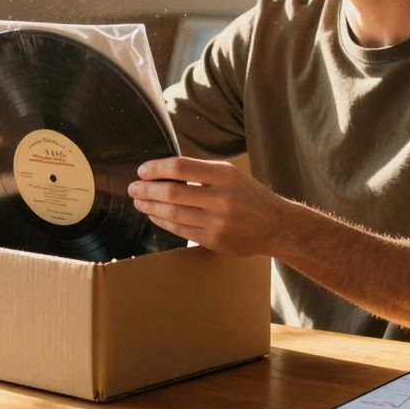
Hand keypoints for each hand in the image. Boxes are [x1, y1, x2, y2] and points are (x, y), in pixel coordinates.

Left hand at [127, 157, 293, 255]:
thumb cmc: (249, 196)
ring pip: (172, 213)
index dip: (156, 169)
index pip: (180, 167)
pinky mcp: (214, 240)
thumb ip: (201, 173)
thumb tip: (163, 171)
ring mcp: (217, 222)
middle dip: (146, 190)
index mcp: (224, 175)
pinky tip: (154, 216)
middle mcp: (221, 198)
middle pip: (172, 192)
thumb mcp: (231, 175)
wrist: (276, 226)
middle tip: (133, 188)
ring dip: (150, 207)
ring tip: (139, 202)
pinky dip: (162, 222)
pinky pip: (179, 230)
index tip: (142, 171)